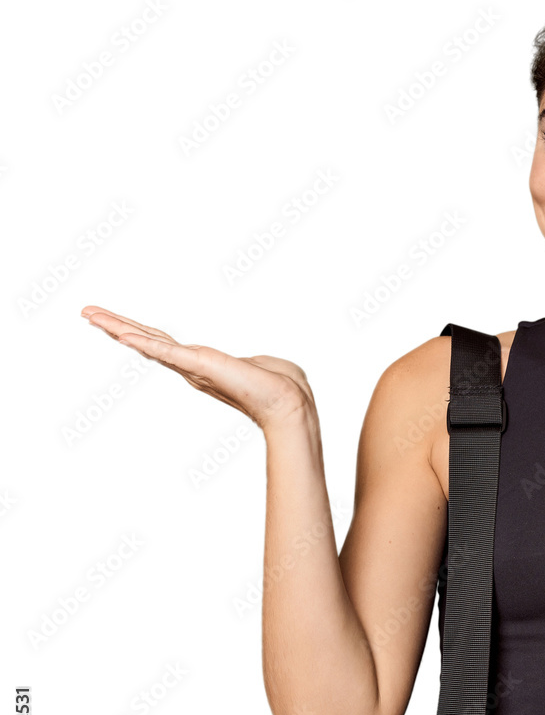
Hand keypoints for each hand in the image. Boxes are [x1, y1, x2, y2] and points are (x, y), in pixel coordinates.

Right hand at [80, 305, 313, 431]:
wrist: (287, 401)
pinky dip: (144, 343)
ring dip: (118, 329)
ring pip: (148, 343)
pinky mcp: (200, 365)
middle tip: (87, 313)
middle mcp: (191, 366)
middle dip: (116, 326)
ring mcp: (192, 366)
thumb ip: (249, 363)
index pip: (162, 344)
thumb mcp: (258, 366)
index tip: (115, 323)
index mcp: (201, 364)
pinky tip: (122, 334)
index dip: (138, 333)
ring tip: (92, 316)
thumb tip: (256, 365)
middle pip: (146, 340)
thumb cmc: (279, 386)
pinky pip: (165, 352)